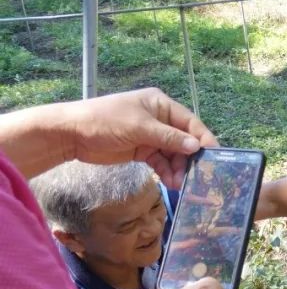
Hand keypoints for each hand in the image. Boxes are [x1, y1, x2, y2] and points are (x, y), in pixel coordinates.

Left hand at [59, 88, 216, 185]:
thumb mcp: (139, 128)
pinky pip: (160, 161)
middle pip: (184, 140)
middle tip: (195, 176)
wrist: (71, 134)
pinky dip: (165, 171)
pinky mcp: (142, 150)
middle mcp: (160, 119)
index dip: (202, 139)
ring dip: (177, 168)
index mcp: (161, 105)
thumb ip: (169, 138)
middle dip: (188, 158)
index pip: (190, 122)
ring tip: (179, 183)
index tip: (213, 156)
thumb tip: (196, 147)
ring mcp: (151, 135)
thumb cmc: (105, 121)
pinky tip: (169, 181)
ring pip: (173, 153)